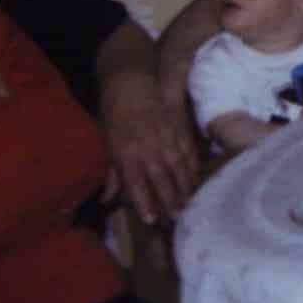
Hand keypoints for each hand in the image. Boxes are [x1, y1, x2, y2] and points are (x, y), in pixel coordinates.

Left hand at [100, 73, 201, 224]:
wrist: (132, 82)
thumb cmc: (114, 113)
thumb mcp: (107, 143)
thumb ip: (111, 174)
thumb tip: (107, 200)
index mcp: (126, 154)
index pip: (137, 184)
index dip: (145, 203)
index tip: (152, 220)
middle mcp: (149, 149)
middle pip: (162, 180)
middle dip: (170, 200)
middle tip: (177, 218)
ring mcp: (168, 139)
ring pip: (179, 169)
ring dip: (185, 188)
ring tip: (189, 204)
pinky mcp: (180, 129)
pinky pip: (189, 153)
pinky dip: (193, 168)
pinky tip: (196, 180)